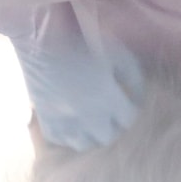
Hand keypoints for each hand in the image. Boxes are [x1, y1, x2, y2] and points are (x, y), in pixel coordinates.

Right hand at [14, 35, 142, 151]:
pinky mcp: (44, 115)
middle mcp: (85, 114)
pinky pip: (58, 139)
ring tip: (91, 123)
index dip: (130, 111)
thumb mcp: (117, 54)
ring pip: (82, 144)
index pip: (128, 119)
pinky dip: (67, 136)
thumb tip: (138, 96)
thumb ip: (134, 78)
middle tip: (112, 114)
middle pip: (107, 137)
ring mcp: (62, 118)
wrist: (42, 38)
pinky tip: (71, 124)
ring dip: (90, 135)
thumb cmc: (83, 41)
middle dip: (113, 126)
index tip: (128, 103)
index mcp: (106, 97)